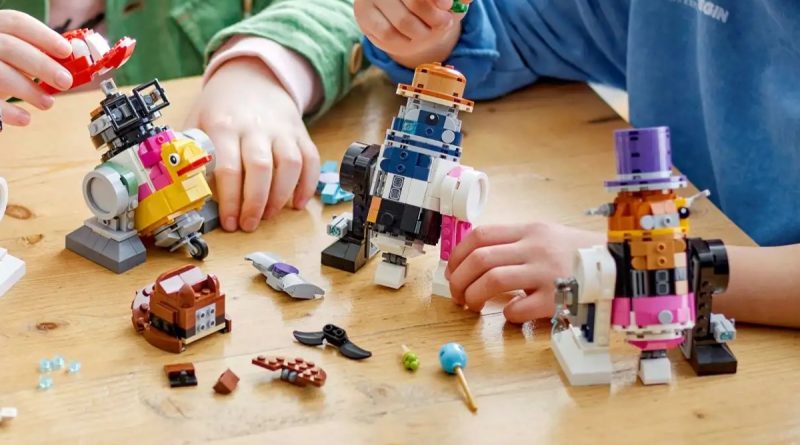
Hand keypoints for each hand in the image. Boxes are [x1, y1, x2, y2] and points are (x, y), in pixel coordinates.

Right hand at [0, 10, 72, 125]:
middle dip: (42, 65)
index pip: (17, 22)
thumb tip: (72, 65)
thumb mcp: (18, 57)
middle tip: (65, 81)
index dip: (44, 36)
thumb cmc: (4, 67)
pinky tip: (25, 118)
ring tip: (48, 103)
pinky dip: (8, 111)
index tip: (67, 51)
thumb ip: (39, 55)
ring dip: (28, 89)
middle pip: (10, 47)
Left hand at [185, 58, 319, 231]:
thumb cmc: (222, 107)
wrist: (251, 76)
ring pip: (289, 165)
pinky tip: (296, 203)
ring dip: (281, 196)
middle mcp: (255, 127)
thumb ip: (191, 151)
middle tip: (249, 224)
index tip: (229, 222)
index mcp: (224, 126)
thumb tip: (182, 185)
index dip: (230, 200)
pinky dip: (307, 185)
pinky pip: (311, 160)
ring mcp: (281, 130)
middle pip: (260, 168)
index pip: (228, 168)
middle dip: (255, 203)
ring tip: (269, 215)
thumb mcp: (197, 121)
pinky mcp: (300, 133)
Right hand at [354, 0, 470, 67]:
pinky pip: (388, 35)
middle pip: (415, 2)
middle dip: (435, 18)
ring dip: (423, 34)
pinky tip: (412, 39)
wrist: (402, 10)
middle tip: (445, 24)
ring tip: (431, 32)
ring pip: (403, 23)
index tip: (448, 5)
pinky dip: (405, 43)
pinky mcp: (363, 13)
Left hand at [445, 223, 604, 322]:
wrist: (621, 268)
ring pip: (493, 281)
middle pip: (480, 259)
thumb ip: (516, 243)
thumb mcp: (547, 236)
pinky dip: (506, 314)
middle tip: (458, 296)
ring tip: (473, 307)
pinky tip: (509, 314)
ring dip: (474, 297)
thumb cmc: (578, 255)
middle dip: (459, 280)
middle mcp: (535, 248)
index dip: (458, 256)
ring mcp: (546, 272)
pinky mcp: (558, 299)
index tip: (453, 272)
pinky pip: (519, 308)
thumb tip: (476, 258)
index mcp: (529, 230)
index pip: (480, 235)